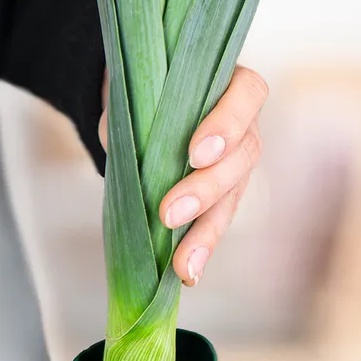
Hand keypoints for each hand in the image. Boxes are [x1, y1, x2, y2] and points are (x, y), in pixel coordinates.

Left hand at [98, 65, 268, 285]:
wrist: (142, 101)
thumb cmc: (146, 89)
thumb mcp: (135, 91)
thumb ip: (130, 111)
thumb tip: (115, 139)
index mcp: (231, 85)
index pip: (245, 97)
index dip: (226, 125)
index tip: (196, 153)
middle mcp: (244, 125)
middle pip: (241, 158)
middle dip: (205, 190)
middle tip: (170, 214)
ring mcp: (234, 164)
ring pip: (231, 198)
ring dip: (205, 235)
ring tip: (184, 266)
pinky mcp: (220, 196)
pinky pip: (214, 222)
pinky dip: (199, 249)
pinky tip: (188, 275)